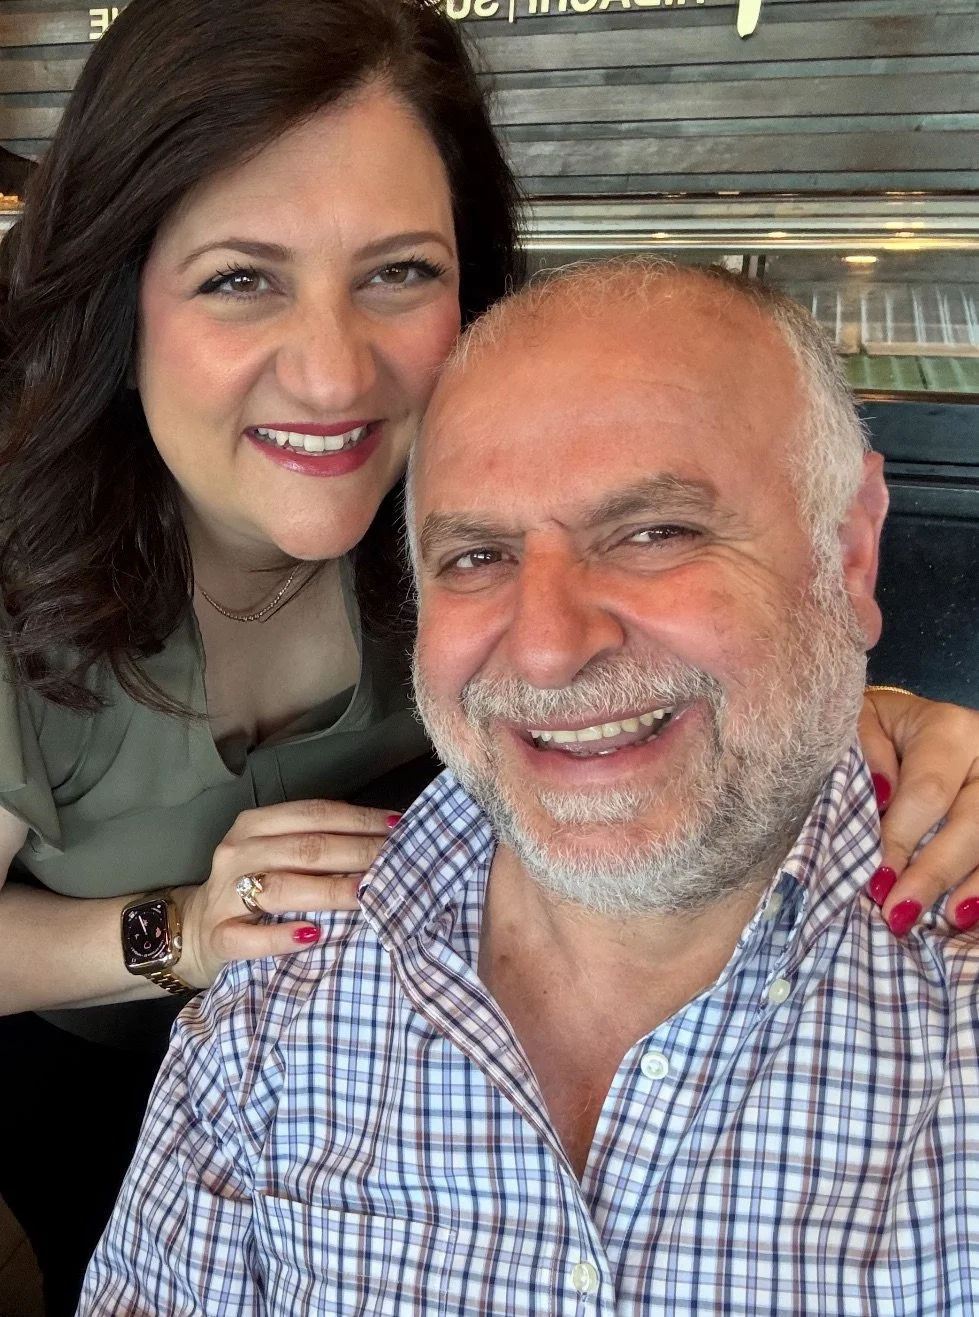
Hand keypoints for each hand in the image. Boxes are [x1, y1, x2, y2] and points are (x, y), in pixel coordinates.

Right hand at [171, 799, 398, 987]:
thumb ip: (316, 844)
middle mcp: (238, 853)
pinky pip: (249, 938)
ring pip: (281, 887)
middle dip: (357, 853)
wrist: (190, 931)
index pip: (314, 814)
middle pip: (305, 849)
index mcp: (255, 825)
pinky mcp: (218, 937)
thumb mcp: (276, 855)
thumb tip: (387, 838)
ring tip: (366, 895)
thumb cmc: (251, 888)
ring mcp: (224, 896)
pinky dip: (281, 937)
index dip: (359, 820)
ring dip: (329, 890)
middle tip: (398, 863)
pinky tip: (313, 936)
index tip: (399, 829)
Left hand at [859, 689, 978, 935]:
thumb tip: (880, 794)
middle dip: (934, 873)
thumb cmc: (881, 730)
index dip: (901, 840)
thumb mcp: (862, 722)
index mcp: (949, 731)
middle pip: (972, 823)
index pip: (927, 793)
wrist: (913, 727)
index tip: (877, 882)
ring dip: (972, 886)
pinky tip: (966, 912)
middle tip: (899, 914)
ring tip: (948, 920)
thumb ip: (866, 749)